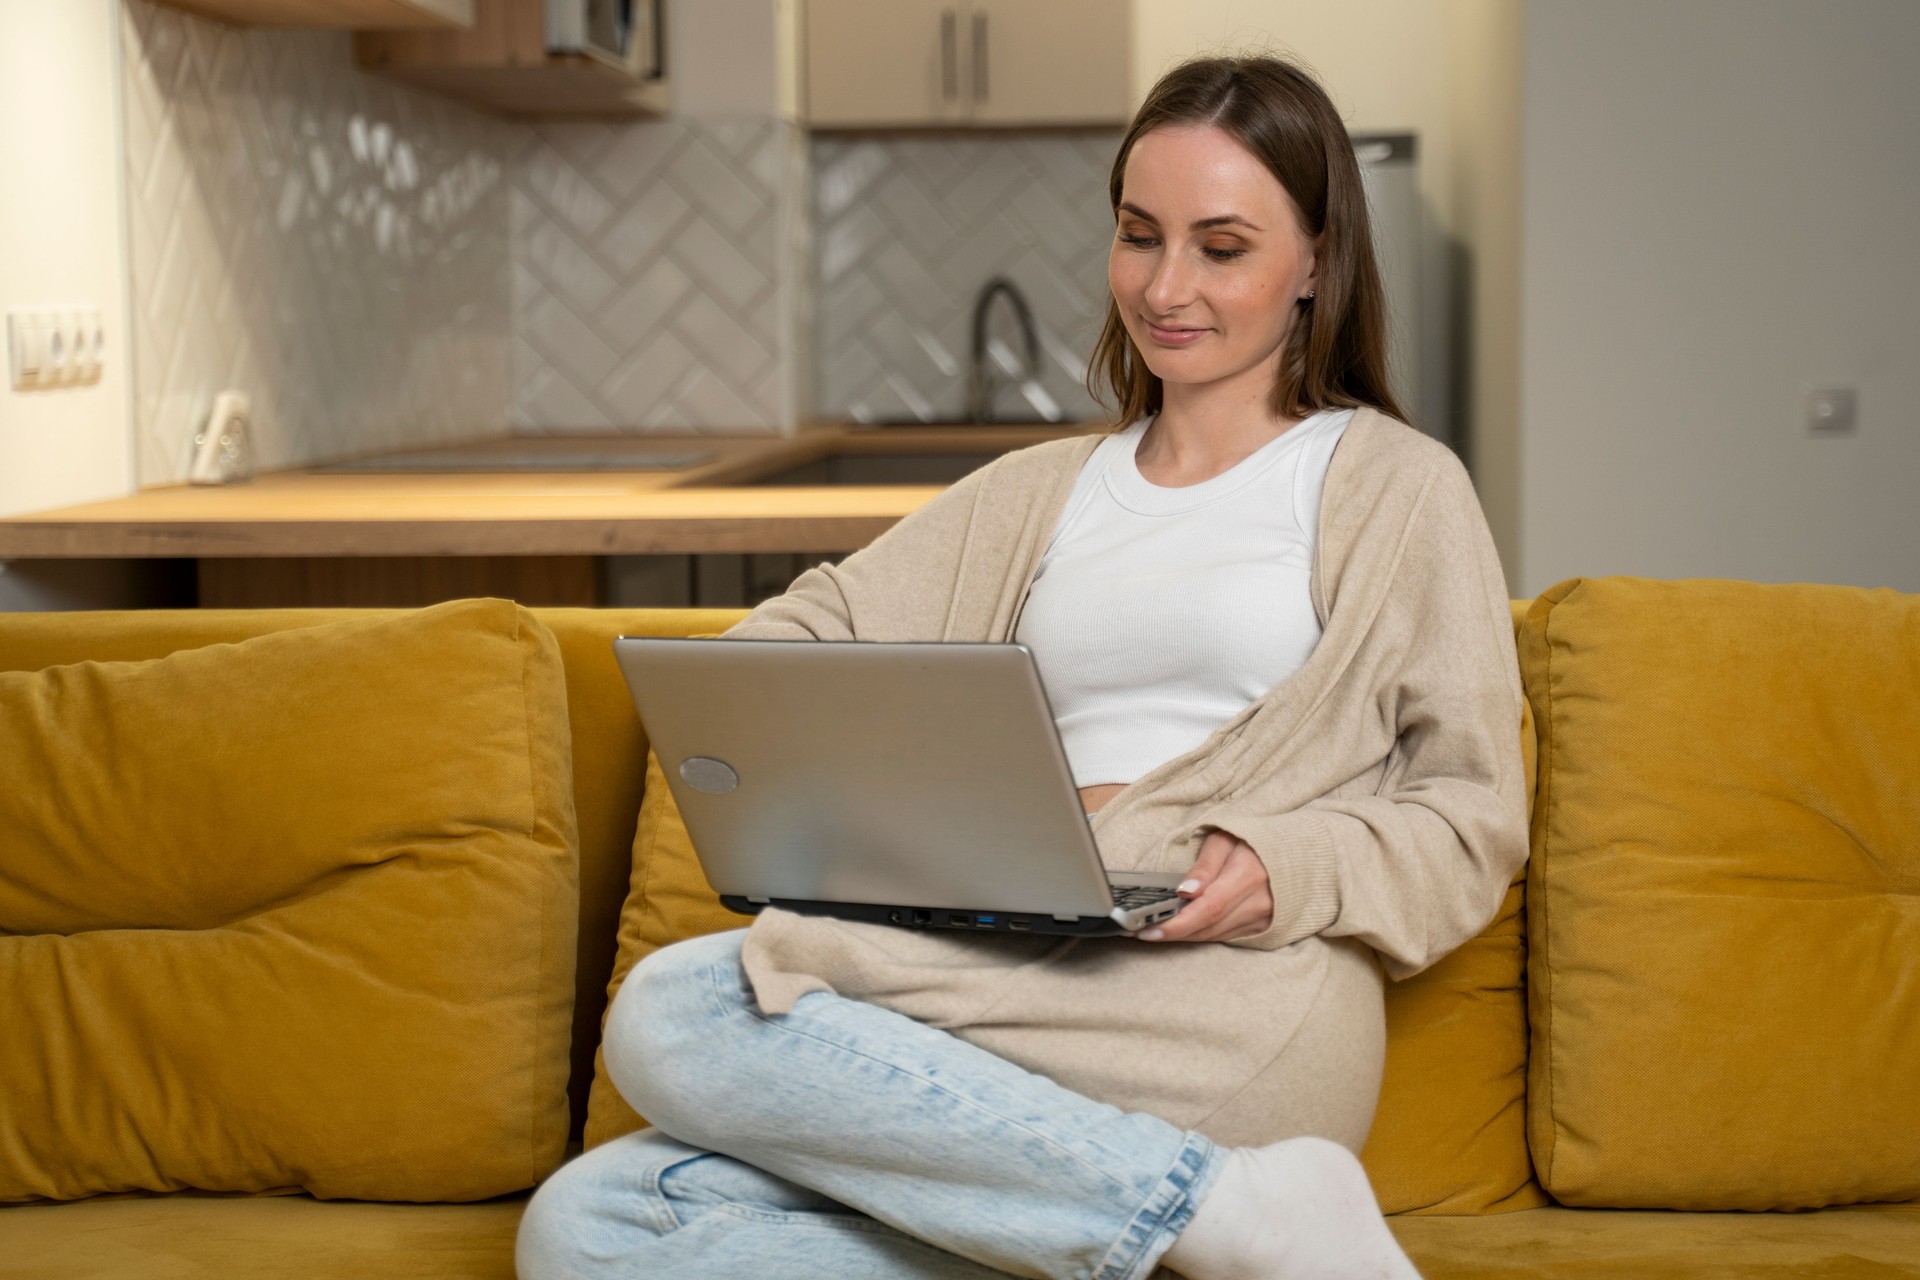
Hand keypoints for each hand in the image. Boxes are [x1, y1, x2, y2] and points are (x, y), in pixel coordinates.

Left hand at [1135, 829, 1273, 942]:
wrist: (1292, 852)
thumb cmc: (1252, 841)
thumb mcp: (1223, 840)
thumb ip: (1204, 866)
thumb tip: (1185, 892)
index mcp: (1247, 875)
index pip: (1207, 909)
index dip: (1176, 924)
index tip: (1148, 929)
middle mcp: (1258, 903)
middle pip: (1208, 927)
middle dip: (1172, 932)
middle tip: (1140, 930)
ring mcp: (1262, 919)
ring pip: (1214, 936)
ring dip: (1184, 936)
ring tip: (1155, 929)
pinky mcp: (1261, 928)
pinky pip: (1225, 936)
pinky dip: (1201, 934)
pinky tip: (1182, 929)